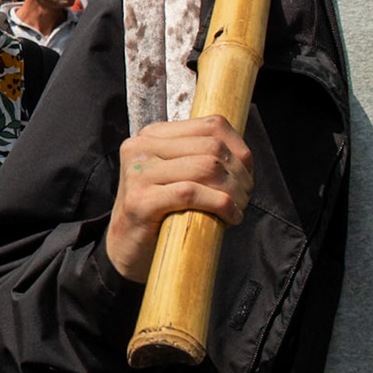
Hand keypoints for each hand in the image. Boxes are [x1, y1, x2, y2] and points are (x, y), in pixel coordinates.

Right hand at [105, 116, 254, 281]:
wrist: (127, 248)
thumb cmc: (161, 212)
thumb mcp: (177, 175)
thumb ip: (199, 157)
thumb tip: (242, 155)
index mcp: (151, 135)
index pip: (211, 125)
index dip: (240, 149)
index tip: (245, 174)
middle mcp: (140, 147)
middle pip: (212, 147)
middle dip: (240, 175)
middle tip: (244, 197)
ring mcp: (138, 173)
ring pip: (206, 168)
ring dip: (234, 192)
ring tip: (236, 209)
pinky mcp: (140, 200)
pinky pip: (192, 193)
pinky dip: (221, 205)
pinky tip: (229, 218)